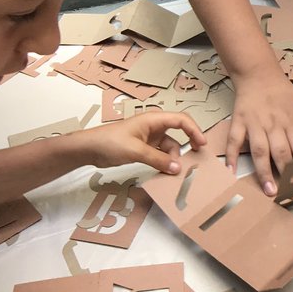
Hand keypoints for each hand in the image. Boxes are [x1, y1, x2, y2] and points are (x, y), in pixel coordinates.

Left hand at [78, 111, 204, 174]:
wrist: (90, 149)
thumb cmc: (111, 142)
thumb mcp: (136, 151)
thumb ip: (158, 159)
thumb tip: (178, 168)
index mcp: (154, 119)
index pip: (181, 120)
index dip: (194, 130)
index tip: (202, 144)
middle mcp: (154, 126)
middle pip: (179, 132)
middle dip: (188, 143)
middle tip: (196, 156)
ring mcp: (150, 138)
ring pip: (170, 146)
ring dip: (174, 157)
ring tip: (175, 171)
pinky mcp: (144, 148)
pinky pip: (161, 154)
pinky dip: (165, 162)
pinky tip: (165, 171)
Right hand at [226, 70, 292, 194]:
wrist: (258, 73)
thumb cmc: (281, 91)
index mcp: (291, 121)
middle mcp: (273, 124)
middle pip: (281, 152)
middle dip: (287, 174)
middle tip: (289, 193)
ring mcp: (255, 124)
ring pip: (260, 150)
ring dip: (264, 171)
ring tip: (268, 190)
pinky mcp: (239, 122)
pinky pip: (234, 140)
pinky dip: (231, 156)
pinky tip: (231, 171)